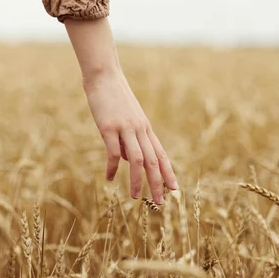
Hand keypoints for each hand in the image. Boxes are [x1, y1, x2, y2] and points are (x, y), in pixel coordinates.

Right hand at [64, 17, 177, 204]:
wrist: (104, 76)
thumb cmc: (114, 97)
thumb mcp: (126, 118)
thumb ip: (129, 139)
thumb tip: (126, 160)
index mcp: (146, 128)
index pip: (161, 154)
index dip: (168, 173)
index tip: (174, 189)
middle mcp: (140, 129)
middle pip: (153, 160)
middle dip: (158, 183)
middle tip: (160, 202)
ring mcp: (125, 128)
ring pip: (137, 159)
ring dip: (137, 180)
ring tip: (134, 196)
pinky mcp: (109, 127)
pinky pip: (112, 152)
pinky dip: (112, 167)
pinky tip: (108, 177)